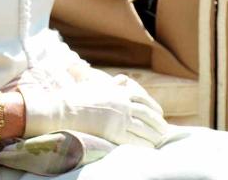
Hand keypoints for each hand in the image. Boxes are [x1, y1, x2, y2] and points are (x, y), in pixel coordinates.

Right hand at [20, 75, 168, 147]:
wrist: (63, 110)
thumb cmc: (76, 98)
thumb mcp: (96, 85)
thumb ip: (111, 84)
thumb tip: (122, 79)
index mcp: (119, 91)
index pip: (143, 99)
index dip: (155, 107)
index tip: (160, 113)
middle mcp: (123, 103)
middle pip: (148, 114)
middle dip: (159, 123)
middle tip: (164, 129)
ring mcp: (120, 118)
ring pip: (146, 128)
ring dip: (155, 135)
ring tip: (159, 140)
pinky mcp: (116, 132)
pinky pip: (136, 140)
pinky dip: (145, 144)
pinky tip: (149, 147)